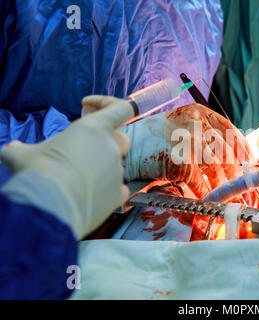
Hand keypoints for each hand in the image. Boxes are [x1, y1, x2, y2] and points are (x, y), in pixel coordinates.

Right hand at [1, 97, 133, 238]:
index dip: (107, 103)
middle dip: (106, 141)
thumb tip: (12, 150)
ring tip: (74, 179)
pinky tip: (88, 195)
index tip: (87, 107)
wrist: (50, 205)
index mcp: (95, 129)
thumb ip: (22, 149)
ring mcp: (118, 171)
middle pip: (121, 138)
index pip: (121, 108)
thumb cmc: (39, 172)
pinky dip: (106, 189)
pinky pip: (118, 188)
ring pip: (115, 165)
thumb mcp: (23, 154)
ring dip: (99, 168)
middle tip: (84, 149)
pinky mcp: (119, 193)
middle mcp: (111, 148)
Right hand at [119, 103, 252, 198]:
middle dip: (232, 171)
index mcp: (198, 111)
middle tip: (236, 183)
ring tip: (221, 193)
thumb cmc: (153, 138)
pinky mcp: (181, 163)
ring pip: (215, 169)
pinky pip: (200, 182)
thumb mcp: (180, 125)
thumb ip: (203, 134)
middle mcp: (195, 124)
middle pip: (225, 151)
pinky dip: (204, 193)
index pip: (229, 129)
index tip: (248, 160)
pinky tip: (206, 198)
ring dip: (220, 184)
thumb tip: (229, 154)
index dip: (242, 147)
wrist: (126, 148)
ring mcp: (188, 142)